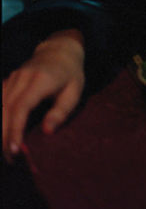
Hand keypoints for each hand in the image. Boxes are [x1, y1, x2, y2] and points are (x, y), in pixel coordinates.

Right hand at [2, 29, 85, 162]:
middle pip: (6, 109)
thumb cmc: (70, 74)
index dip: (16, 129)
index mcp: (40, 80)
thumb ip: (61, 111)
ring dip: (0, 130)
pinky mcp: (7, 82)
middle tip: (11, 158)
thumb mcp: (74, 92)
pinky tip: (3, 135)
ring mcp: (12, 78)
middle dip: (5, 136)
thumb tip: (47, 131)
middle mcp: (22, 77)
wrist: (59, 50)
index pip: (21, 107)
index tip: (15, 149)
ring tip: (7, 151)